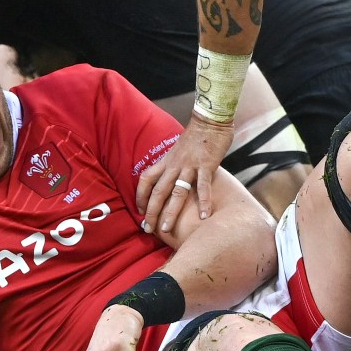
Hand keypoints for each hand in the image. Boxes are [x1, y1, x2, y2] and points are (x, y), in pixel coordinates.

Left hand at [136, 113, 233, 233]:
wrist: (210, 120)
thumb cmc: (196, 136)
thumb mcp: (178, 150)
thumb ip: (174, 165)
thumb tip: (170, 178)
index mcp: (166, 161)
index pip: (146, 179)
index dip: (140, 196)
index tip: (140, 211)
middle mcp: (174, 165)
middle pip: (158, 191)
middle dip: (152, 212)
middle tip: (148, 229)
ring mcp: (190, 166)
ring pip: (177, 192)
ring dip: (171, 212)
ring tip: (167, 229)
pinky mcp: (206, 166)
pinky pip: (203, 187)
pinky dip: (203, 202)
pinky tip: (204, 216)